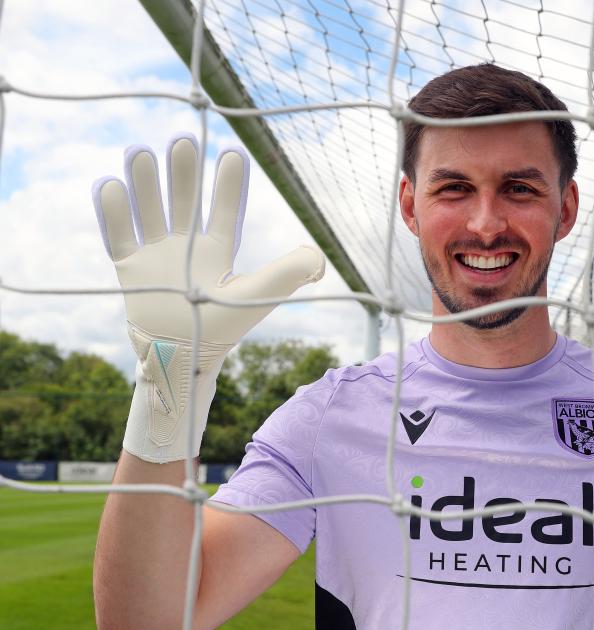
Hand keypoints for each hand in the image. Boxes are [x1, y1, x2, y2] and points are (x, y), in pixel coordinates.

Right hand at [93, 133, 324, 462]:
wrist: (183, 358)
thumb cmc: (224, 329)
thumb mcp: (258, 296)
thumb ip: (288, 274)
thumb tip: (319, 260)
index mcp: (219, 251)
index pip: (226, 211)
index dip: (229, 184)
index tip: (233, 153)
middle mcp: (187, 246)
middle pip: (184, 202)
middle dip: (183, 173)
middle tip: (183, 142)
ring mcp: (157, 255)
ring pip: (149, 210)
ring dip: (145, 183)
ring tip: (140, 151)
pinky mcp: (130, 268)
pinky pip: (118, 235)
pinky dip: (113, 211)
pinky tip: (110, 184)